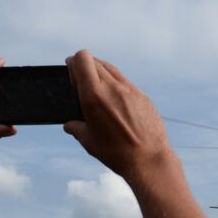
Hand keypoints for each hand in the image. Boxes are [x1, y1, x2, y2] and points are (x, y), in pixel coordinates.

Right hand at [62, 50, 172, 181]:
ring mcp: (130, 89)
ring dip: (101, 72)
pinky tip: (115, 99)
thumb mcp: (88, 141)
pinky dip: (116, 84)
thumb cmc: (116, 152)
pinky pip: (125, 81)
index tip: (72, 72)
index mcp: (93, 95)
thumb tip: (69, 125)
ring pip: (111, 68)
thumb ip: (76, 128)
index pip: (82, 59)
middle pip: (95, 61)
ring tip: (98, 87)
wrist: (148, 159)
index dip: (74, 62)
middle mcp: (112, 87)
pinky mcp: (142, 95)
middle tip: (82, 81)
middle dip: (85, 67)